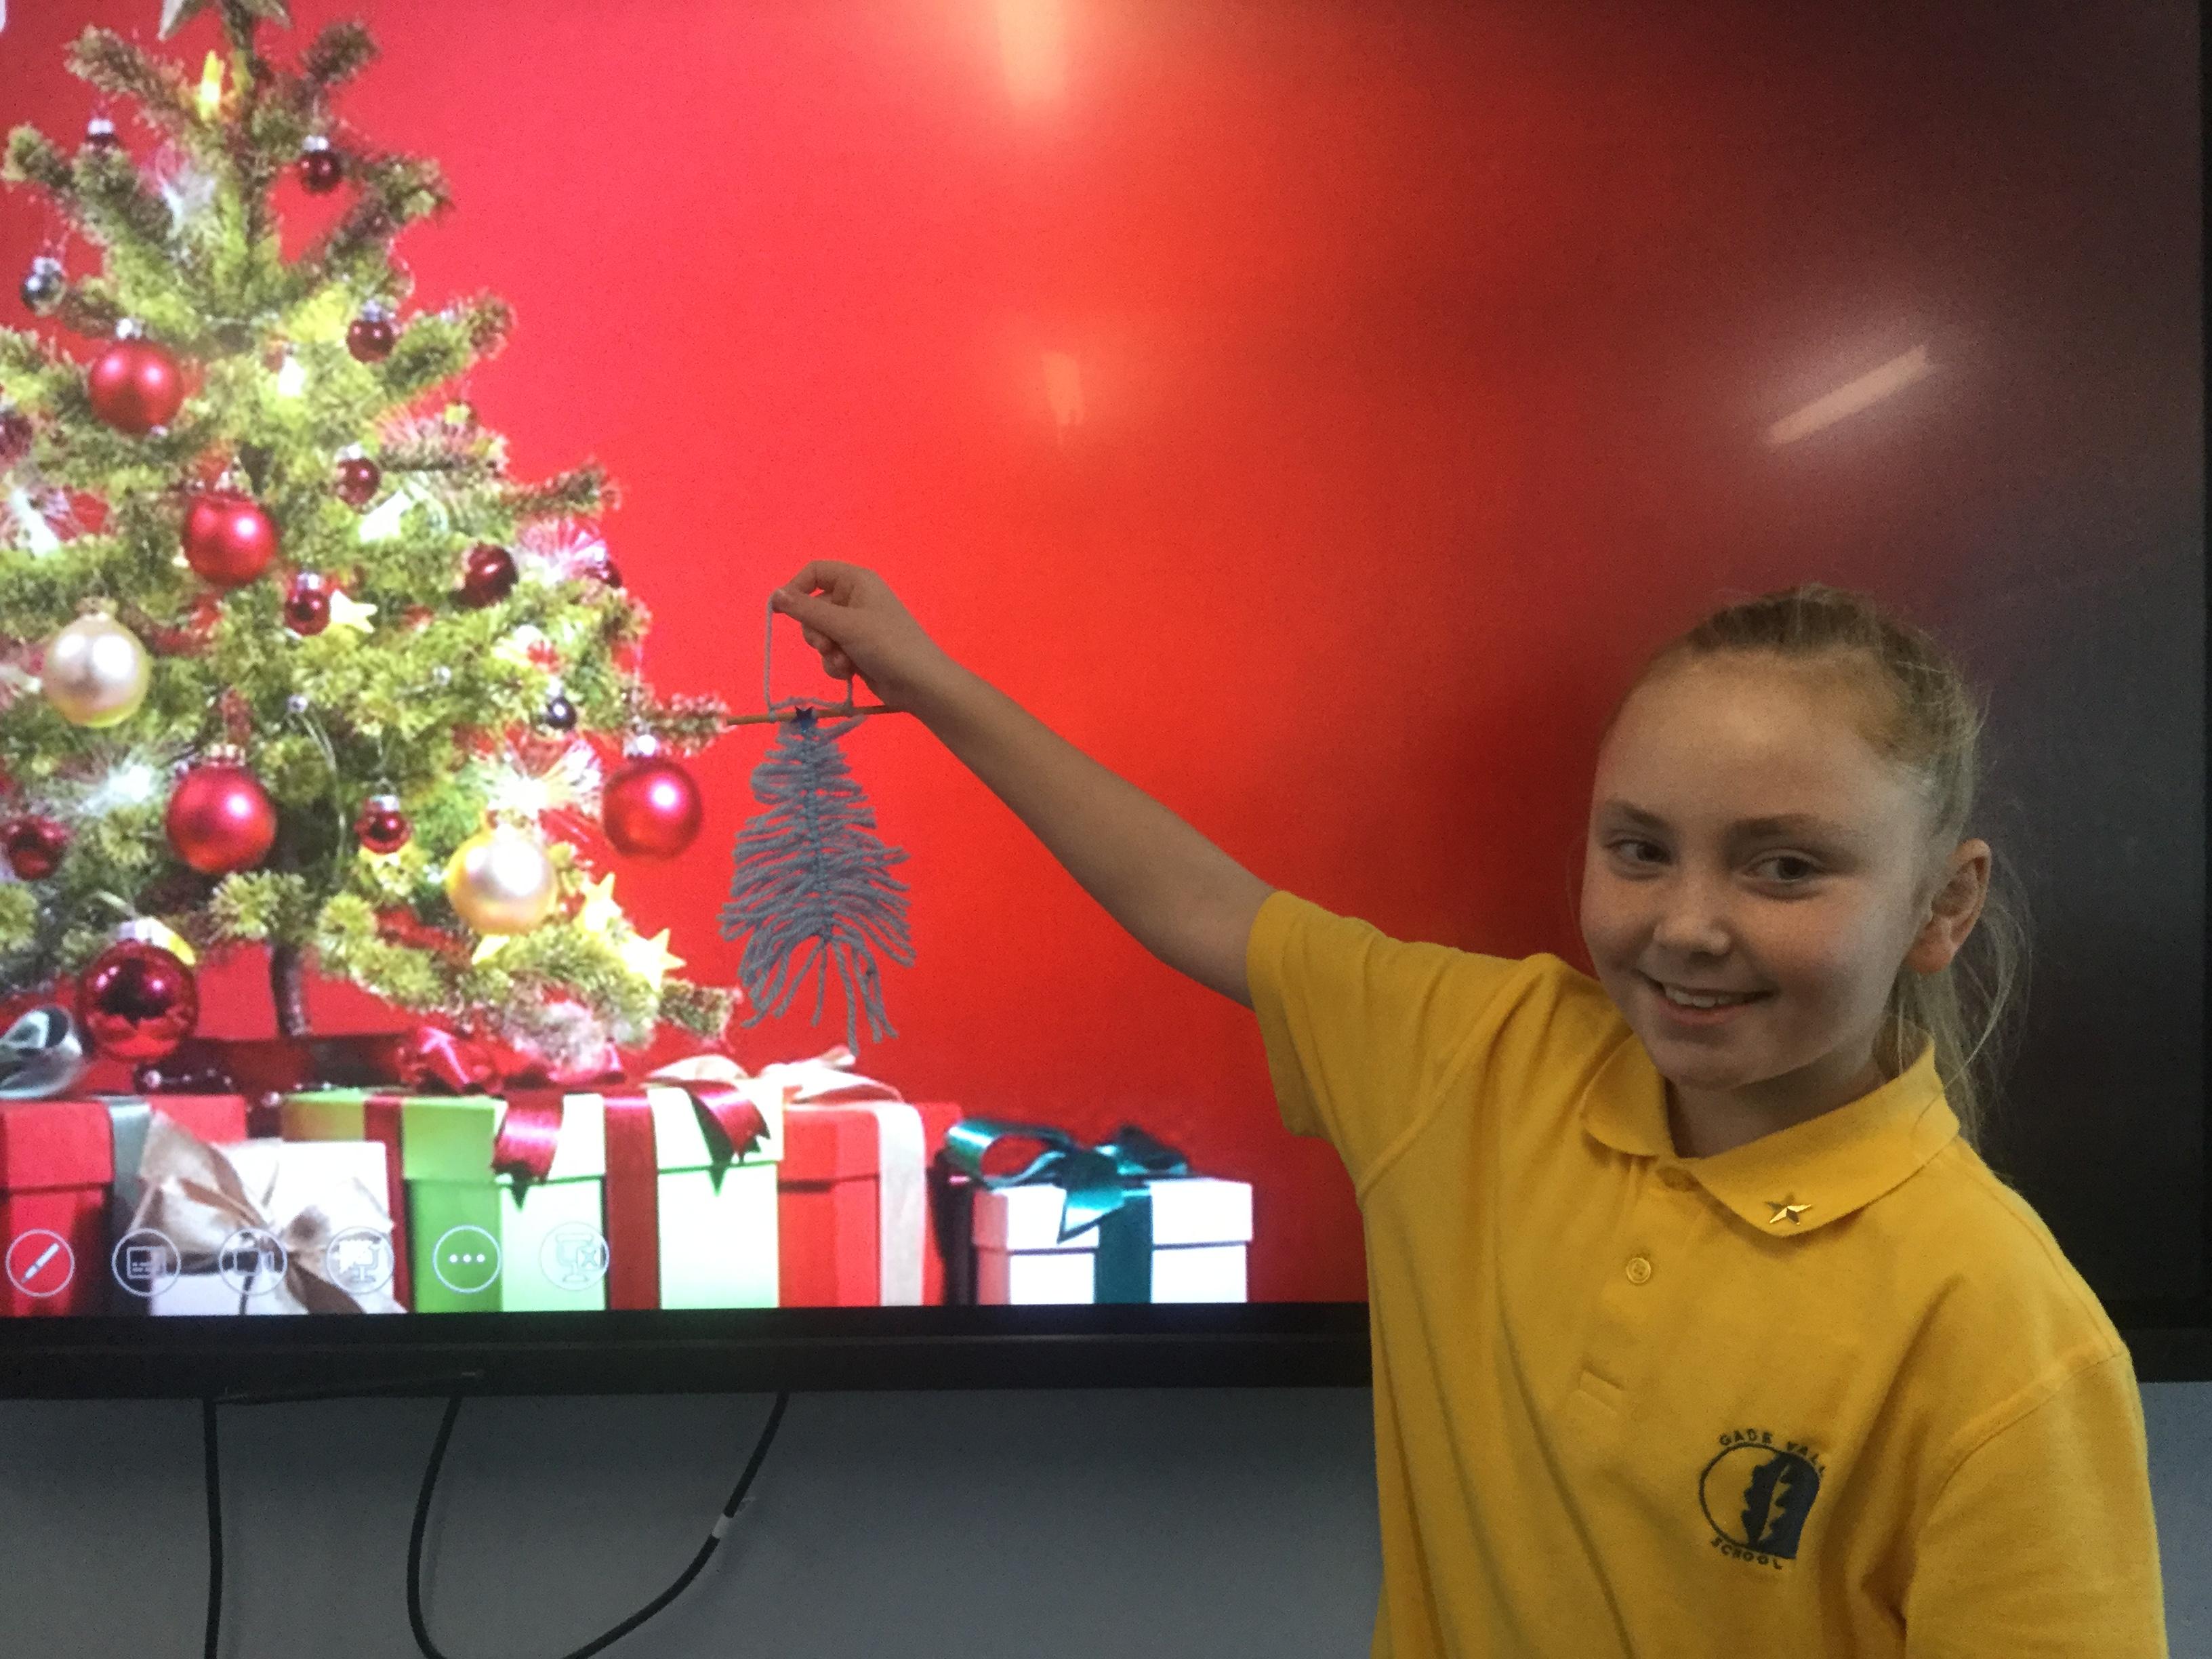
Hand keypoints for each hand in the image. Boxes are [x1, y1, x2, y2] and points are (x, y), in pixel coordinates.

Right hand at [767, 561, 947, 712]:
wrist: (919, 684)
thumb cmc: (886, 644)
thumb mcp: (844, 625)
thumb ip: (807, 610)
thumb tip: (775, 595)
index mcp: (856, 581)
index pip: (815, 571)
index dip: (796, 588)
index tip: (781, 610)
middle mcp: (855, 599)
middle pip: (813, 607)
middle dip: (815, 631)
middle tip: (826, 645)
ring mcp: (856, 627)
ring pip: (820, 634)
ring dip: (826, 652)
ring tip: (843, 662)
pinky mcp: (856, 650)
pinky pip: (831, 652)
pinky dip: (835, 663)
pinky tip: (849, 672)